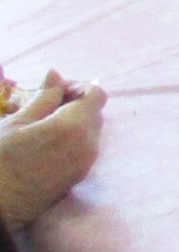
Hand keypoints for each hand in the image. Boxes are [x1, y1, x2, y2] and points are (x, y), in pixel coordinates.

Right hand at [0, 72, 106, 227]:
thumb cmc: (1, 159)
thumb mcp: (18, 122)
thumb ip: (44, 97)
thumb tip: (56, 74)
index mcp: (76, 126)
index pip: (97, 95)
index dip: (78, 88)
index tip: (55, 92)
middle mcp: (89, 145)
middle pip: (95, 113)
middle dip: (76, 105)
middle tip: (45, 107)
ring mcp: (86, 163)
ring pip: (91, 132)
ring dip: (74, 123)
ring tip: (42, 126)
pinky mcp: (79, 177)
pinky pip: (85, 149)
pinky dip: (73, 140)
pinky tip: (46, 144)